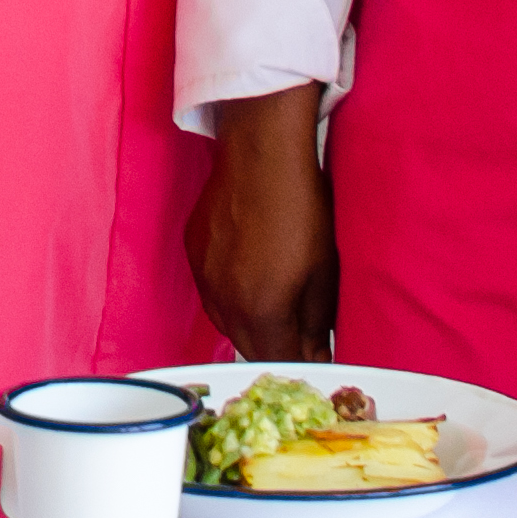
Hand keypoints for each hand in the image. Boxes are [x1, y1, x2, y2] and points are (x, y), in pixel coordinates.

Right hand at [188, 85, 338, 361]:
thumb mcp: (323, 272)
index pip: (280, 363)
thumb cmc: (303, 209)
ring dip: (250, 324)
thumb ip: (317, 324)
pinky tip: (248, 273)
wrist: (262, 152)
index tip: (318, 358)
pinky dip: (230, 294)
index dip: (302, 365)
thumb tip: (319, 355)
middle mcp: (224, 302)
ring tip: (274, 304)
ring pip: (225, 321)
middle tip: (300, 334)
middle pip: (248, 348)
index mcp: (261, 311)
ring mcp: (203, 277)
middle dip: (276, 348)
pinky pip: (211, 290)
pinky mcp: (193, 252)